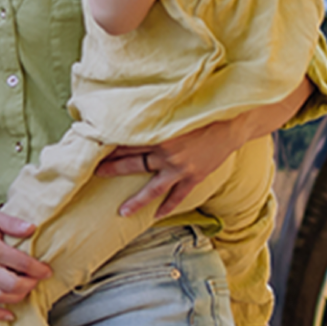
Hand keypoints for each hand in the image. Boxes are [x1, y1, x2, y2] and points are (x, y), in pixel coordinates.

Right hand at [0, 207, 51, 320]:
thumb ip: (12, 223)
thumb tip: (32, 229)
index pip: (21, 263)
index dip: (38, 269)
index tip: (46, 271)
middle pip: (12, 284)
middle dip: (30, 284)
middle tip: (36, 280)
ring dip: (17, 297)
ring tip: (24, 290)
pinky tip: (8, 315)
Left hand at [97, 117, 242, 220]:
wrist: (231, 122)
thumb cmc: (201, 111)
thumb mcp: (174, 109)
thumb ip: (153, 116)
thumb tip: (131, 114)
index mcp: (159, 133)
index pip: (127, 142)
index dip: (110, 146)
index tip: (94, 149)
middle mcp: (167, 153)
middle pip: (133, 163)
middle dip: (113, 169)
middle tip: (96, 174)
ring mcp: (180, 168)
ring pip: (153, 188)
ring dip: (136, 200)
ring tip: (122, 212)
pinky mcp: (194, 176)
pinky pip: (178, 196)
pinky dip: (167, 207)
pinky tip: (156, 216)